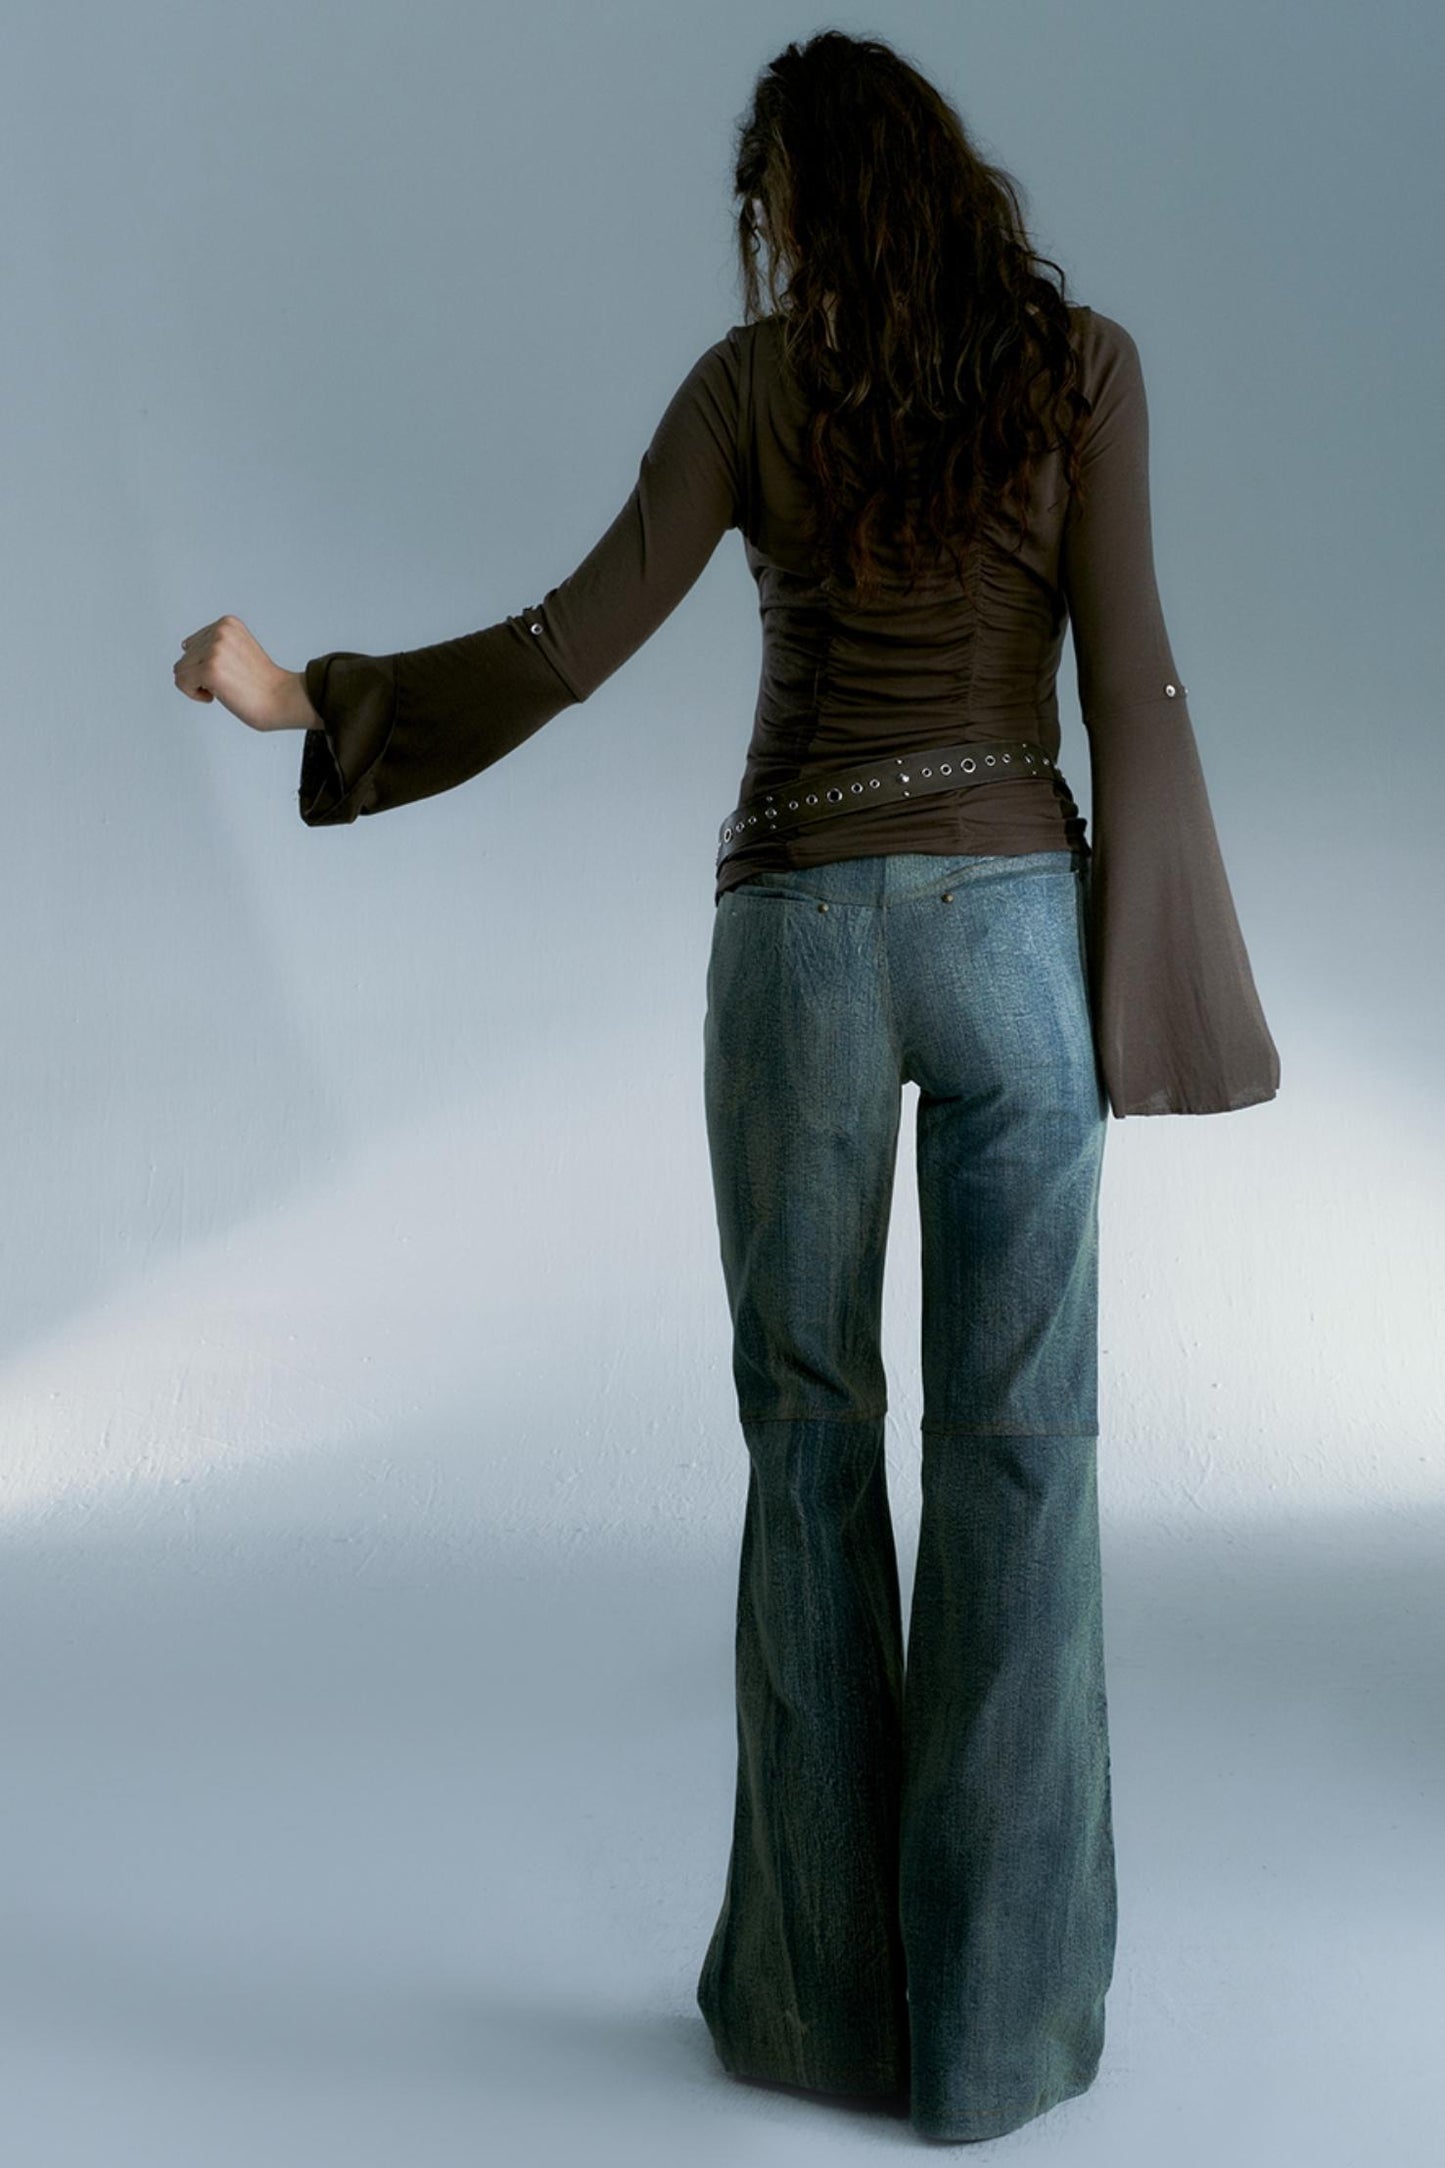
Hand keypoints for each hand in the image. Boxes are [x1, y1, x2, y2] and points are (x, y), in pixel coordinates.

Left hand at [172, 615, 318, 730]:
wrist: (282, 699)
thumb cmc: (263, 682)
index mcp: (227, 623)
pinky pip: (181, 682)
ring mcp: (215, 650)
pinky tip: (216, 694)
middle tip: (228, 682)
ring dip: (198, 685)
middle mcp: (220, 632)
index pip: (193, 644)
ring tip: (224, 687)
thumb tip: (184, 645)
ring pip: (180, 670)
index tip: (228, 673)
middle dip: (201, 675)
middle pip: (184, 657)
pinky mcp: (210, 669)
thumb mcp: (238, 648)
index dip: (206, 664)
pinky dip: (194, 694)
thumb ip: (214, 643)